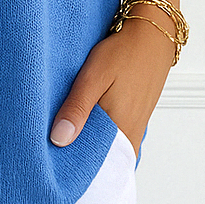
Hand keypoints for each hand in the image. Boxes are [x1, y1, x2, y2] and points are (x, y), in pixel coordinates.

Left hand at [49, 9, 175, 155]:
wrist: (152, 35)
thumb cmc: (123, 52)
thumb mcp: (93, 77)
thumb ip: (77, 109)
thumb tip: (59, 140)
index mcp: (121, 128)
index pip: (95, 164)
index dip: (73, 168)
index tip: (52, 168)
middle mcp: (131, 134)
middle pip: (102, 160)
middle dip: (79, 160)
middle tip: (53, 158)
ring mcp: (135, 126)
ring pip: (110, 149)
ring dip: (89, 147)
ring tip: (65, 144)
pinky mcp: (135, 117)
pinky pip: (117, 137)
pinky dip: (101, 137)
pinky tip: (85, 127)